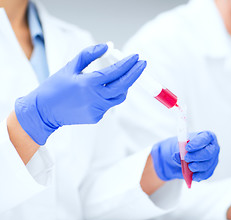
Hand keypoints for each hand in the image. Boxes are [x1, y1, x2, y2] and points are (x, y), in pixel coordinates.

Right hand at [15, 43, 145, 144]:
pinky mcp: (97, 117)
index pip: (115, 72)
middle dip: (135, 73)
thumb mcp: (70, 66)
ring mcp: (97, 109)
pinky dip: (110, 95)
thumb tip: (108, 46)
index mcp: (88, 83)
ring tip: (122, 75)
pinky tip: (100, 91)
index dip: (128, 64)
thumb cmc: (56, 86)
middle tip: (142, 64)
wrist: (44, 111)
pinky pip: (109, 104)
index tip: (136, 56)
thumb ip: (89, 55)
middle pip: (123, 85)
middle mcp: (95, 98)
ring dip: (124, 85)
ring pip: (119, 96)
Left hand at [151, 131, 219, 181]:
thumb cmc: (186, 147)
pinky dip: (199, 175)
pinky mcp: (211, 169)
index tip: (187, 147)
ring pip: (207, 164)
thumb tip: (177, 156)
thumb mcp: (181, 145)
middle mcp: (213, 147)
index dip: (196, 143)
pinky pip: (206, 174)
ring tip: (189, 166)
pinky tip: (193, 176)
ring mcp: (213, 159)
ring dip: (197, 166)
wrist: (185, 156)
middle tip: (186, 158)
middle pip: (208, 153)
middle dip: (197, 156)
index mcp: (207, 136)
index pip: (204, 138)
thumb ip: (179, 150)